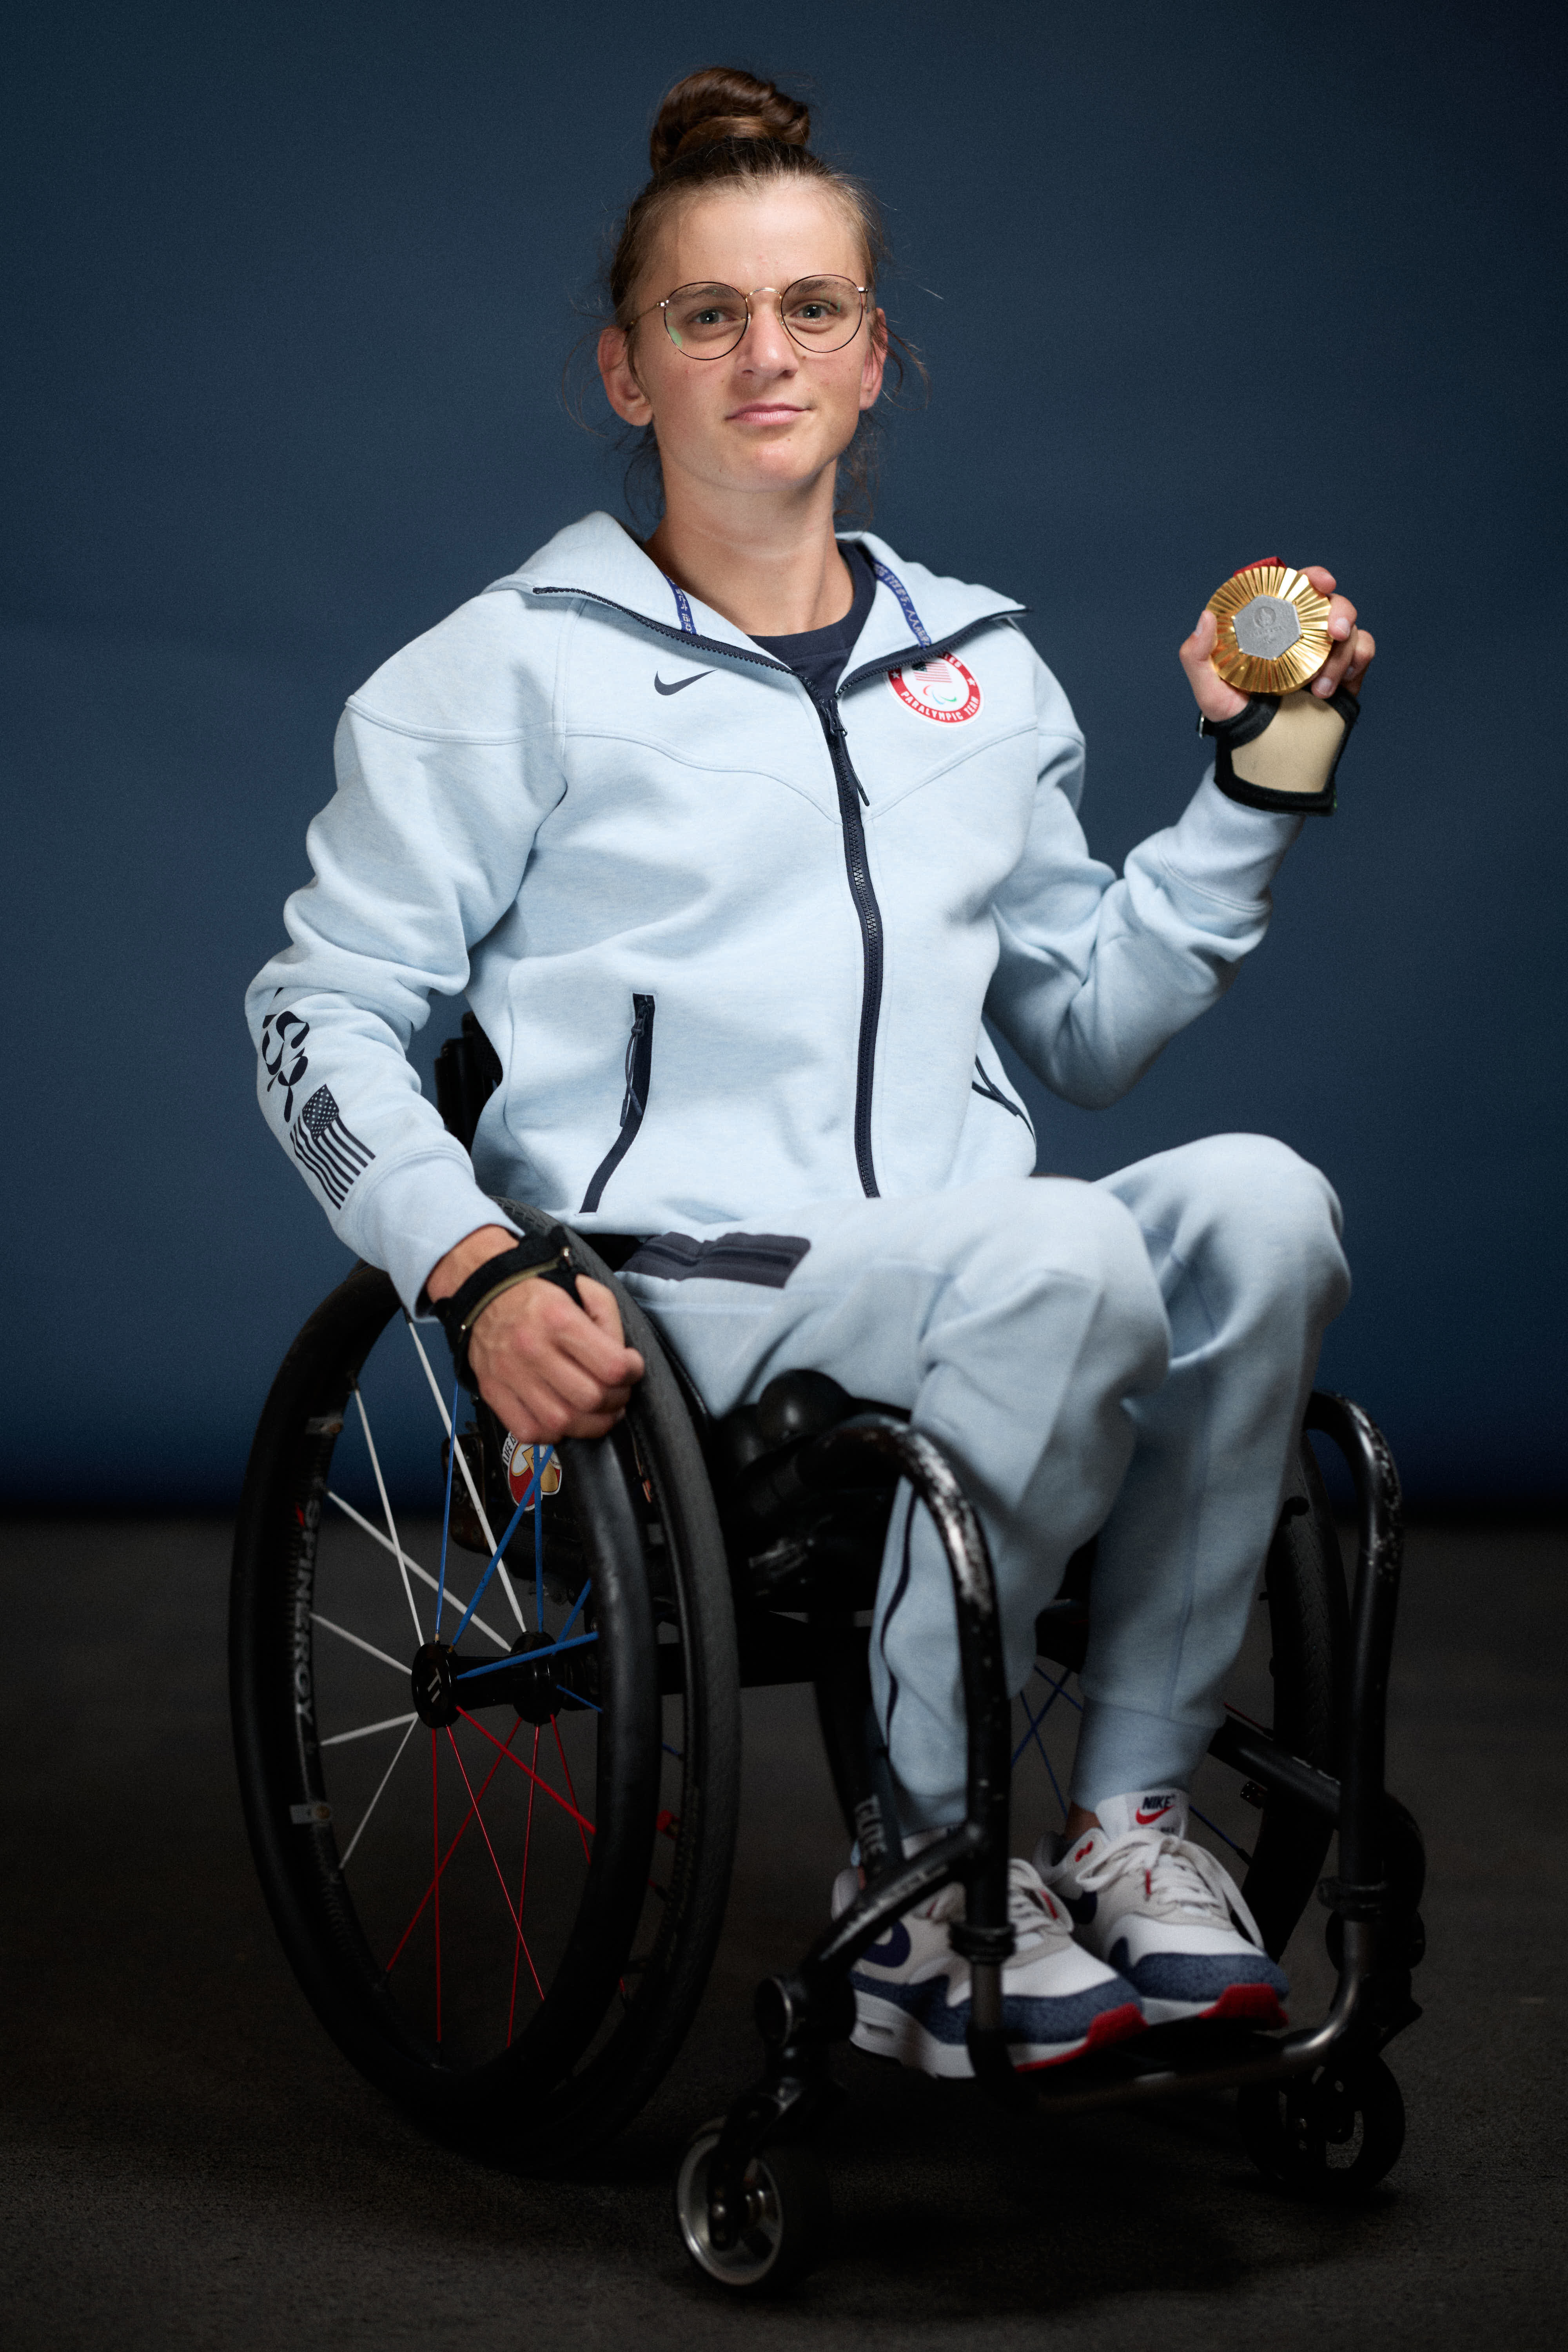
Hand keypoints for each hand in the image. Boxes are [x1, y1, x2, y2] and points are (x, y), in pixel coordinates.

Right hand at [425, 1226, 644, 1442]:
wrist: (485, 1293)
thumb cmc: (538, 1295)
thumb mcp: (581, 1289)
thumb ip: (608, 1319)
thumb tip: (623, 1358)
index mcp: (558, 1319)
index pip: (611, 1366)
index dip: (632, 1372)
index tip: (632, 1368)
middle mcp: (532, 1349)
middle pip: (590, 1399)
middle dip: (616, 1402)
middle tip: (618, 1394)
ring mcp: (510, 1374)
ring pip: (562, 1423)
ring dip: (591, 1425)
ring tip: (598, 1413)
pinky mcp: (493, 1392)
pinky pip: (530, 1431)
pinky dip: (553, 1434)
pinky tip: (564, 1419)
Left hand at [1179, 560, 1375, 722]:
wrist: (1267, 753)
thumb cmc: (1237, 716)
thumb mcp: (1210, 690)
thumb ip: (1196, 657)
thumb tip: (1206, 617)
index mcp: (1272, 626)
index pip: (1293, 590)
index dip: (1311, 578)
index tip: (1321, 582)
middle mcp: (1301, 632)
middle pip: (1330, 602)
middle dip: (1340, 609)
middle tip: (1335, 630)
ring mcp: (1324, 651)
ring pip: (1350, 629)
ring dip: (1341, 653)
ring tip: (1320, 689)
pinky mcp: (1346, 670)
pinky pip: (1364, 649)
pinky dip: (1357, 661)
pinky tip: (1336, 687)